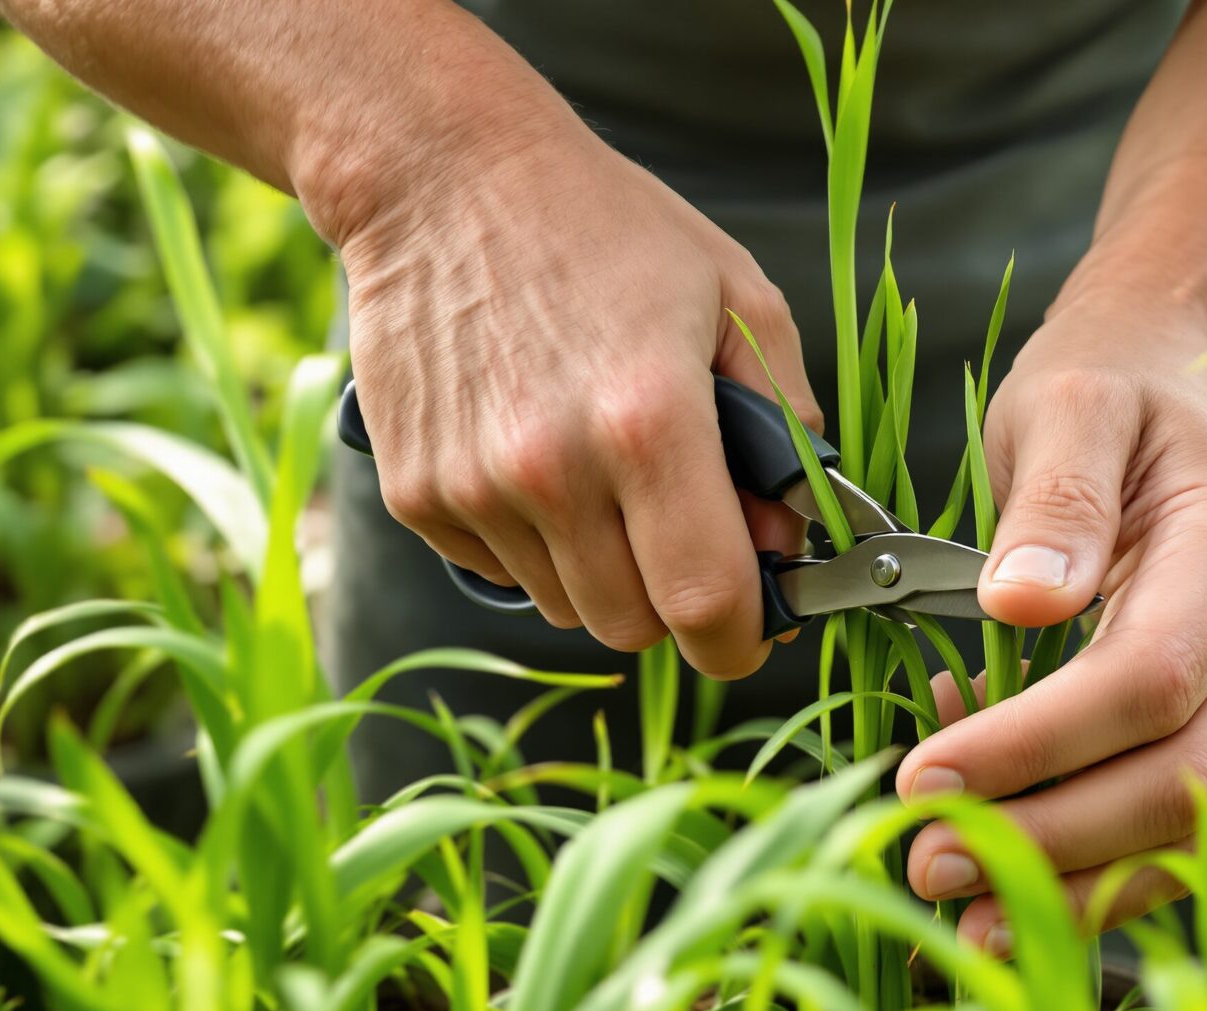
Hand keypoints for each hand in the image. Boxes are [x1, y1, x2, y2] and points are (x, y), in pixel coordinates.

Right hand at [323, 109, 818, 678]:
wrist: (443, 176)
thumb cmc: (608, 230)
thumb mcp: (739, 299)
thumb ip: (788, 428)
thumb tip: (792, 538)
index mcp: (648, 422)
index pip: (705, 605)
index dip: (741, 638)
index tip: (753, 626)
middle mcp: (552, 471)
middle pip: (633, 627)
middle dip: (672, 597)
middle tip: (680, 526)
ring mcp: (471, 487)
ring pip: (566, 607)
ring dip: (601, 569)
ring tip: (601, 468)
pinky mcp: (414, 494)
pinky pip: (500, 572)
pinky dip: (532, 540)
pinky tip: (533, 452)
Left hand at [894, 300, 1206, 950]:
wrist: (1173, 381)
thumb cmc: (1112, 388)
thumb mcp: (1069, 402)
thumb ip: (1055, 498)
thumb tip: (1020, 606)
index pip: (1147, 682)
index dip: (1037, 746)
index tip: (923, 775)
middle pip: (1184, 783)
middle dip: (1053, 843)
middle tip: (924, 862)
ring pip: (1192, 829)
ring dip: (1077, 886)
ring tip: (957, 913)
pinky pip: (1178, 828)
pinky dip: (1097, 874)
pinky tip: (1008, 890)